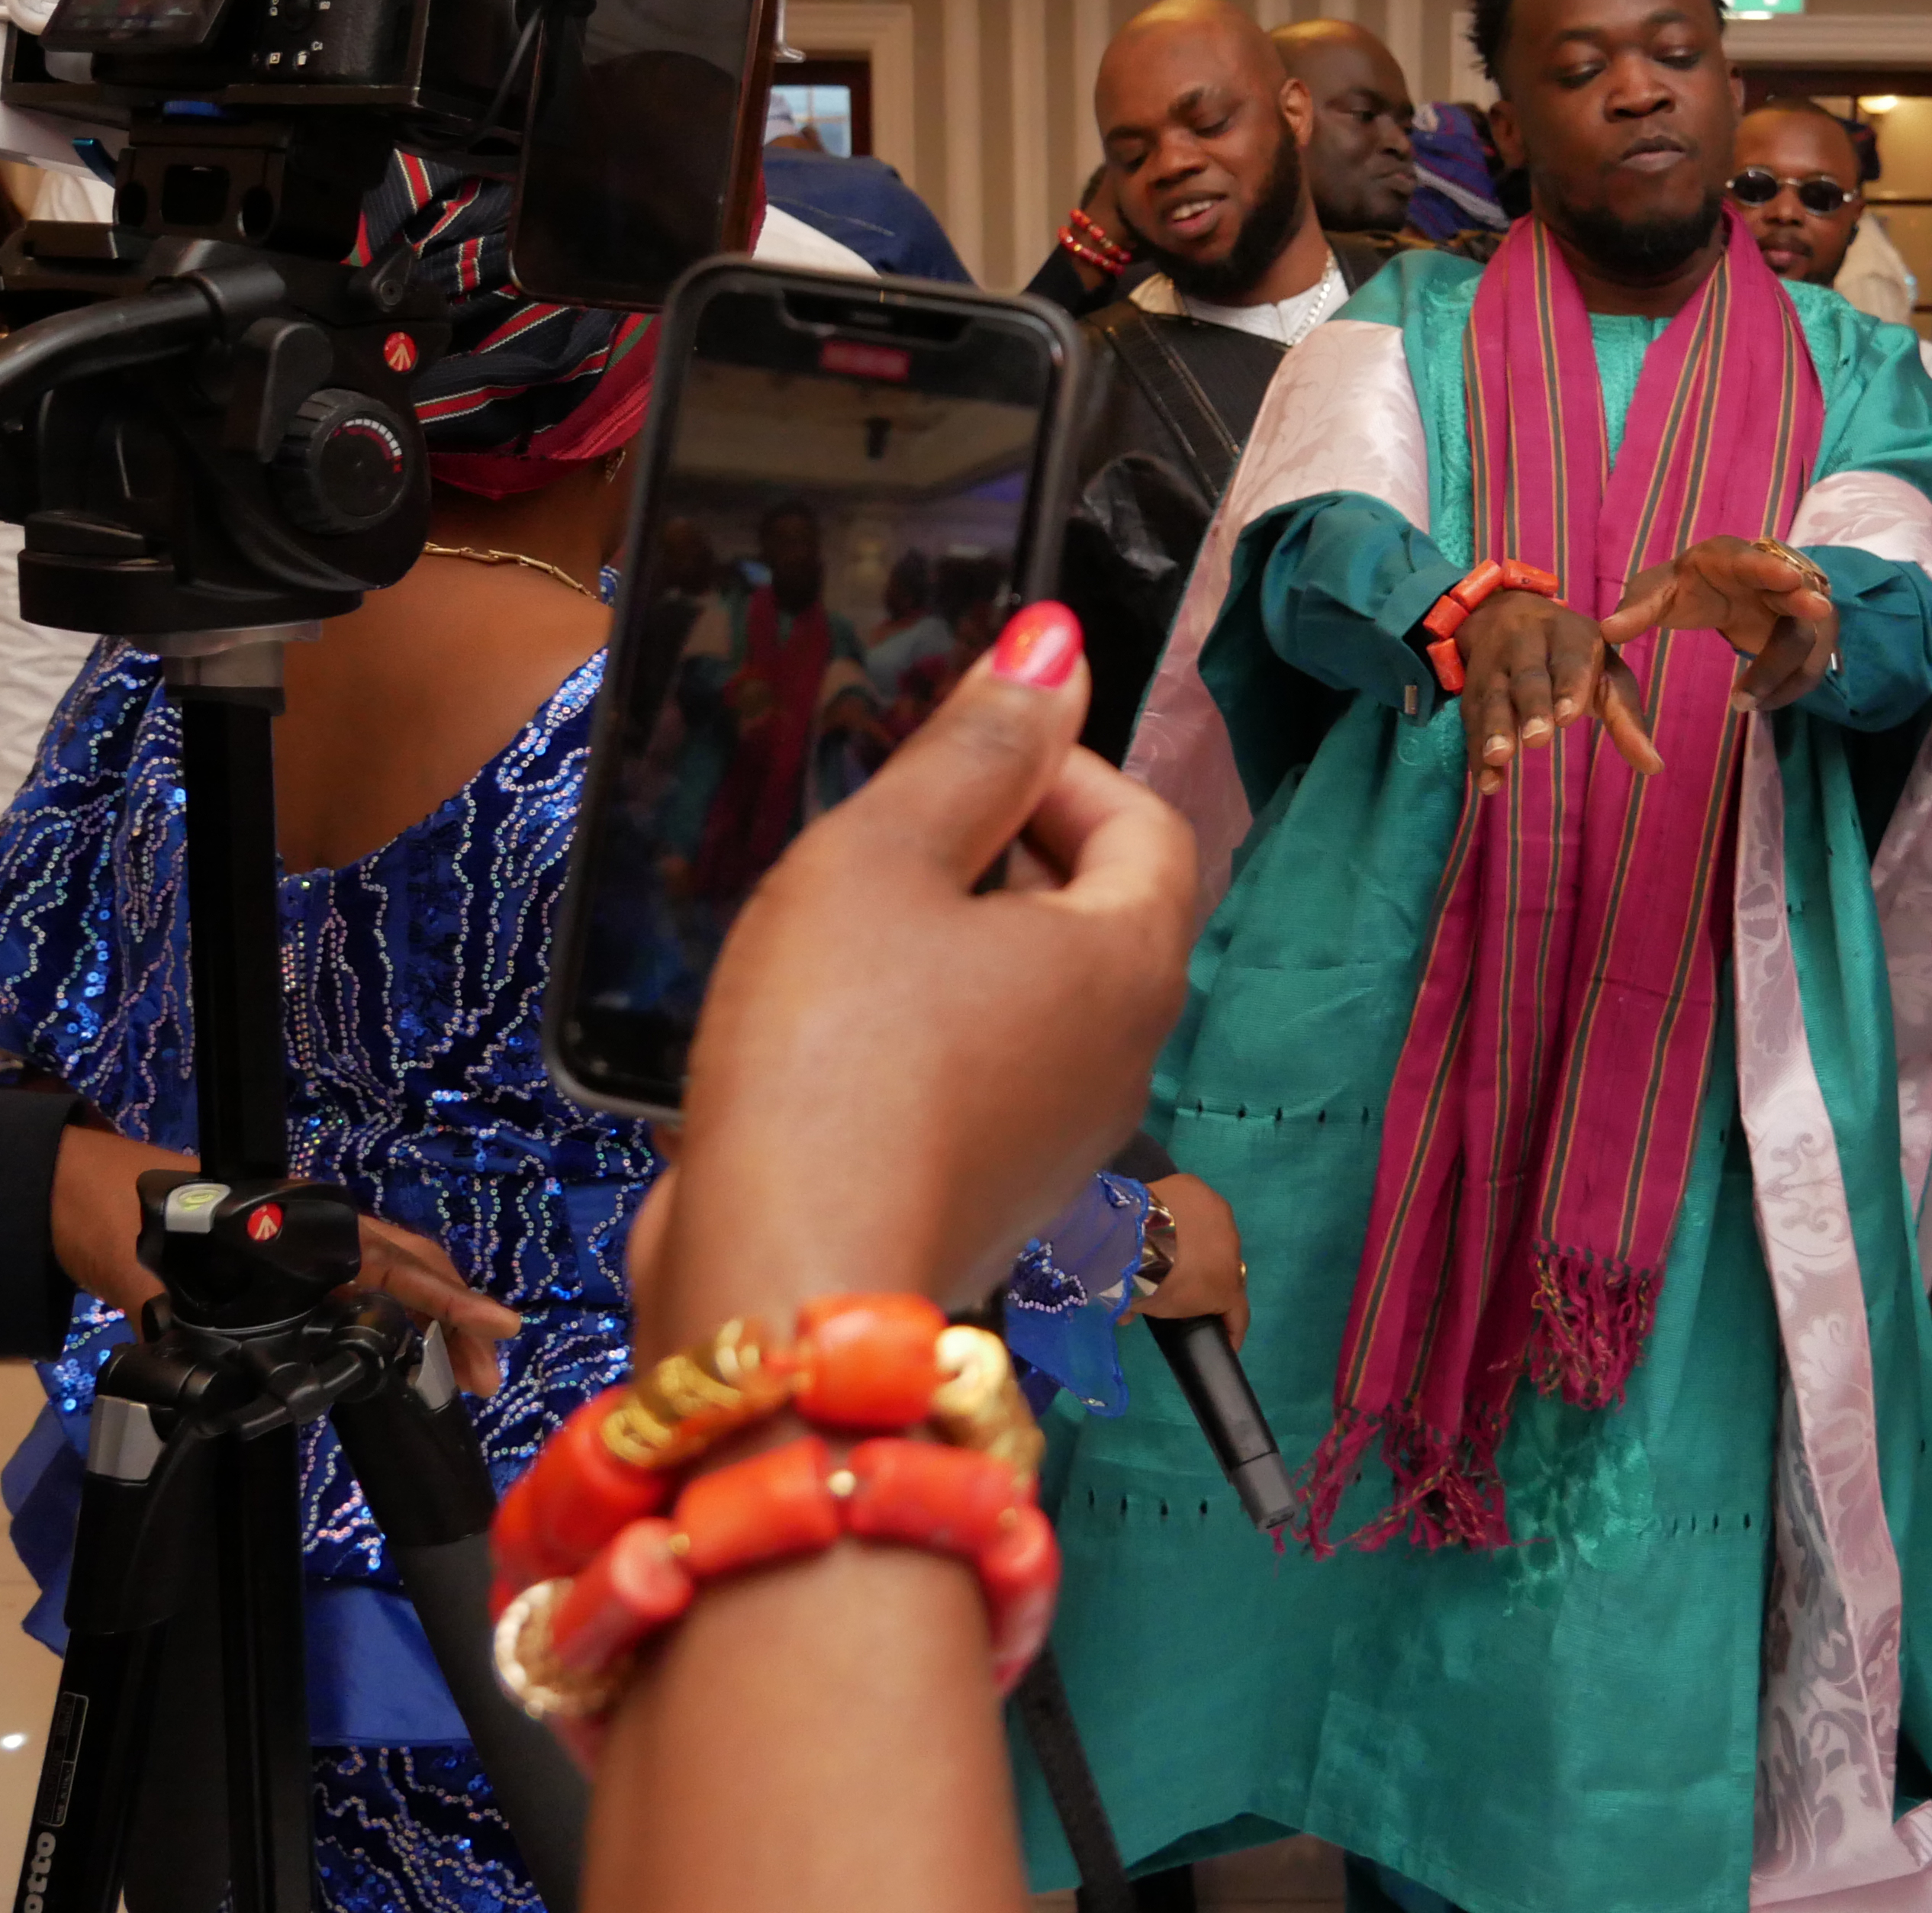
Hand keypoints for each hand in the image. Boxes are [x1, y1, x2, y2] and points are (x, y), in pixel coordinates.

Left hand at [49, 1125, 521, 1394]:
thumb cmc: (109, 1212)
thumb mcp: (136, 1270)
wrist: (73, 1186)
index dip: (443, 1300)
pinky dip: (395, 1313)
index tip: (494, 1325)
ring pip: (391, 1273)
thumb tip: (194, 1377)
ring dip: (432, 1319)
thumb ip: (170, 1319)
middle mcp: (308, 1225)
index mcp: (288, 1224)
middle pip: (410, 1267)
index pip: (385, 1263)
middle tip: (486, 1378)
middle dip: (457, 1319)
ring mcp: (301, 1236)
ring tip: (462, 1371)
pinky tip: (401, 1347)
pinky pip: (359, 1280)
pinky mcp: (285, 1254)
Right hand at [639, 603, 1197, 1351]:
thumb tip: (1053, 646)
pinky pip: (978, 1076)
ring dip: (950, 942)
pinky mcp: (992, 1198)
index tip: (957, 753)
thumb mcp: (884, 857)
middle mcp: (1126, 1054)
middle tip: (886, 829)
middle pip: (1095, 908)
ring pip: (1031, 995)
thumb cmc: (834, 1058)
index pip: (1144, 818)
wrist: (787, 1285)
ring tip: (842, 924)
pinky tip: (822, 1031)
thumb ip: (971, 750)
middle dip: (1000, 849)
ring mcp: (1065, 1139)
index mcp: (1131, 958)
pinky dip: (919, 1032)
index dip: (1056, 765)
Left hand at [1133, 1169, 1250, 1348]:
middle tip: (1183, 1279)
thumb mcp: (1152, 1306)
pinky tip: (1166, 1213)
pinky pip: (1194, 1203)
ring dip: (1198, 1240)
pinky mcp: (1197, 1187)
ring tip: (1172, 1240)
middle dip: (1209, 1276)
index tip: (1226, 1342)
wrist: (1136, 1235)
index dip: (1232, 1329)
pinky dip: (1183, 1211)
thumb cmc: (1148, 1281)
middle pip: (1225, 1266)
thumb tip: (1127, 1313)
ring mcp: (1218, 1214)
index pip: (1238, 1312)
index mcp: (1227, 1286)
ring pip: (1213, 1230)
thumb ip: (1149, 1309)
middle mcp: (1233, 1249)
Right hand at [1452, 587, 1661, 797]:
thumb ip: (1626, 716)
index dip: (1569, 686)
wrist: (1502, 613)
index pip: (1570, 660)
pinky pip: (1471, 720)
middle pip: (1528, 677)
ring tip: (1500, 757)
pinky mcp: (1471, 689)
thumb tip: (1654, 767)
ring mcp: (1494, 665)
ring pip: (1492, 696)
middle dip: (1532, 706)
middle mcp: (1526, 644)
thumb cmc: (1571, 655)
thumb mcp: (1603, 671)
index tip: (1569, 715)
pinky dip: (1476, 751)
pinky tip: (1488, 781)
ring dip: (1495, 728)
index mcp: (1568, 634)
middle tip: (1538, 737)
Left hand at [1599, 534, 1842, 714]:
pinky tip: (1758, 706)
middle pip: (1797, 592)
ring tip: (1741, 702)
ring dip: (1778, 671)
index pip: (1755, 560)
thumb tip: (1607, 632)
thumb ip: (1636, 609)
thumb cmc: (1687, 587)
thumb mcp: (1658, 592)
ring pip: (1804, 639)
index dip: (1771, 569)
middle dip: (1804, 603)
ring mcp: (1794, 608)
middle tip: (1817, 612)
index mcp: (1732, 559)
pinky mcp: (1803, 636)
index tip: (1788, 578)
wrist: (1721, 589)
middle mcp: (1773, 578)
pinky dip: (1784, 690)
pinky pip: (1806, 668)